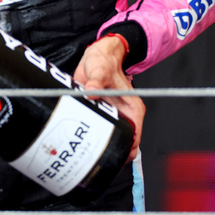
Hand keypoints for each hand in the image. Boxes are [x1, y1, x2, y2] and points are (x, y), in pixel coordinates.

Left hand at [73, 35, 143, 161]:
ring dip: (99, 144)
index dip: (127, 150)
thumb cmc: (104, 62)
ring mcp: (112, 115)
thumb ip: (96, 80)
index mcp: (132, 109)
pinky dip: (90, 135)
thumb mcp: (101, 69)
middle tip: (94, 158)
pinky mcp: (100, 113)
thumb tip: (91, 91)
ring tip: (85, 152)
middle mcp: (124, 115)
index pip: (135, 137)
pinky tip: (79, 139)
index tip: (114, 157)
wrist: (95, 57)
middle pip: (122, 142)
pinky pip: (97, 129)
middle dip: (112, 152)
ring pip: (109, 138)